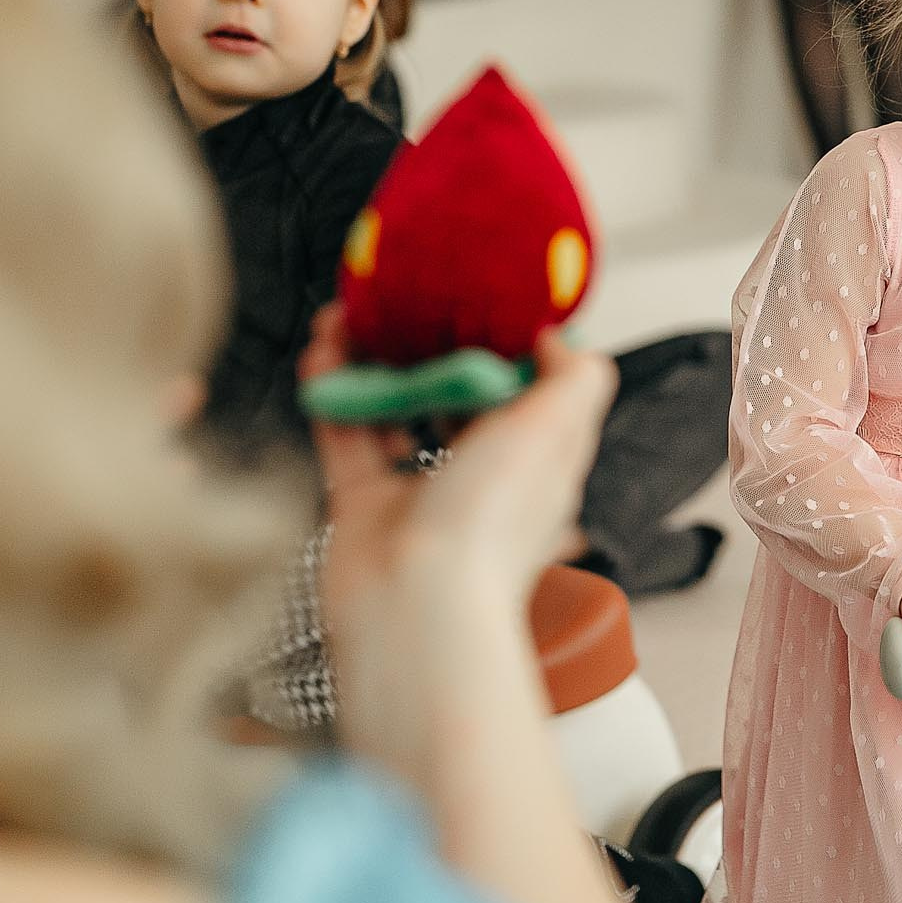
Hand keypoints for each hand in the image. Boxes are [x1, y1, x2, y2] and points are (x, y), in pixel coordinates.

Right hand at [306, 305, 616, 615]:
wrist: (413, 605)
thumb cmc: (490, 524)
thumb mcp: (559, 430)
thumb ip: (577, 377)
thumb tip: (559, 338)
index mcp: (536, 459)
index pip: (528, 390)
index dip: (503, 342)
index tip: (475, 296)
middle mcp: (480, 473)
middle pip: (454, 393)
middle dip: (427, 344)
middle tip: (401, 299)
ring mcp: (419, 490)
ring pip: (392, 407)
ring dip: (372, 358)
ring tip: (350, 314)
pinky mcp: (362, 503)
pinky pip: (344, 433)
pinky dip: (332, 390)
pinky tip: (324, 351)